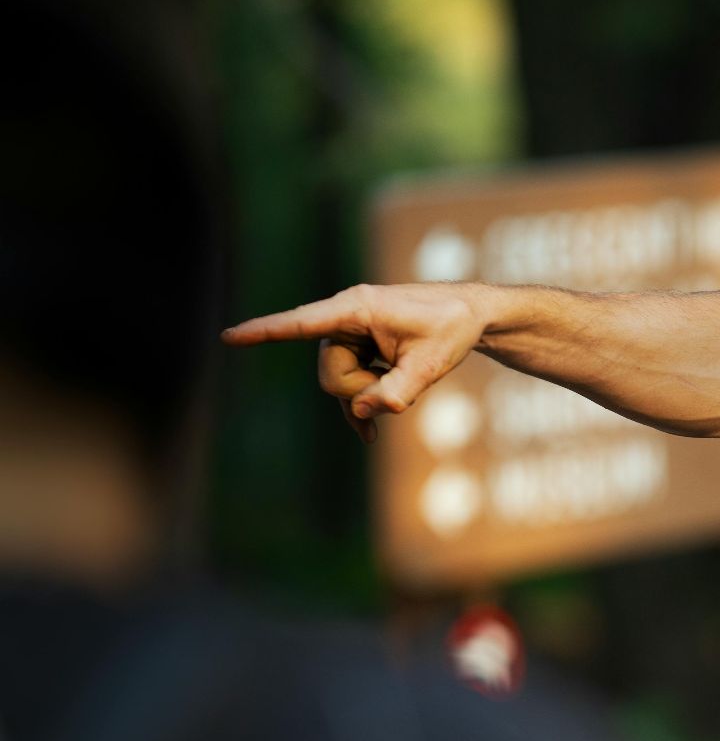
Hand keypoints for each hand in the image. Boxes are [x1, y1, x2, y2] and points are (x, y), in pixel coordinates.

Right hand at [222, 283, 490, 442]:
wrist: (470, 315)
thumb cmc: (452, 328)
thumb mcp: (432, 364)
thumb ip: (398, 390)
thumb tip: (363, 411)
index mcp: (357, 309)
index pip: (302, 323)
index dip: (264, 332)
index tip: (228, 337)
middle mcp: (346, 317)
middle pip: (330, 372)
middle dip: (361, 391)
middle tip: (399, 390)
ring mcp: (350, 334)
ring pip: (338, 382)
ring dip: (367, 397)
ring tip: (401, 392)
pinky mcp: (357, 348)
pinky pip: (346, 384)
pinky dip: (360, 406)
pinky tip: (369, 431)